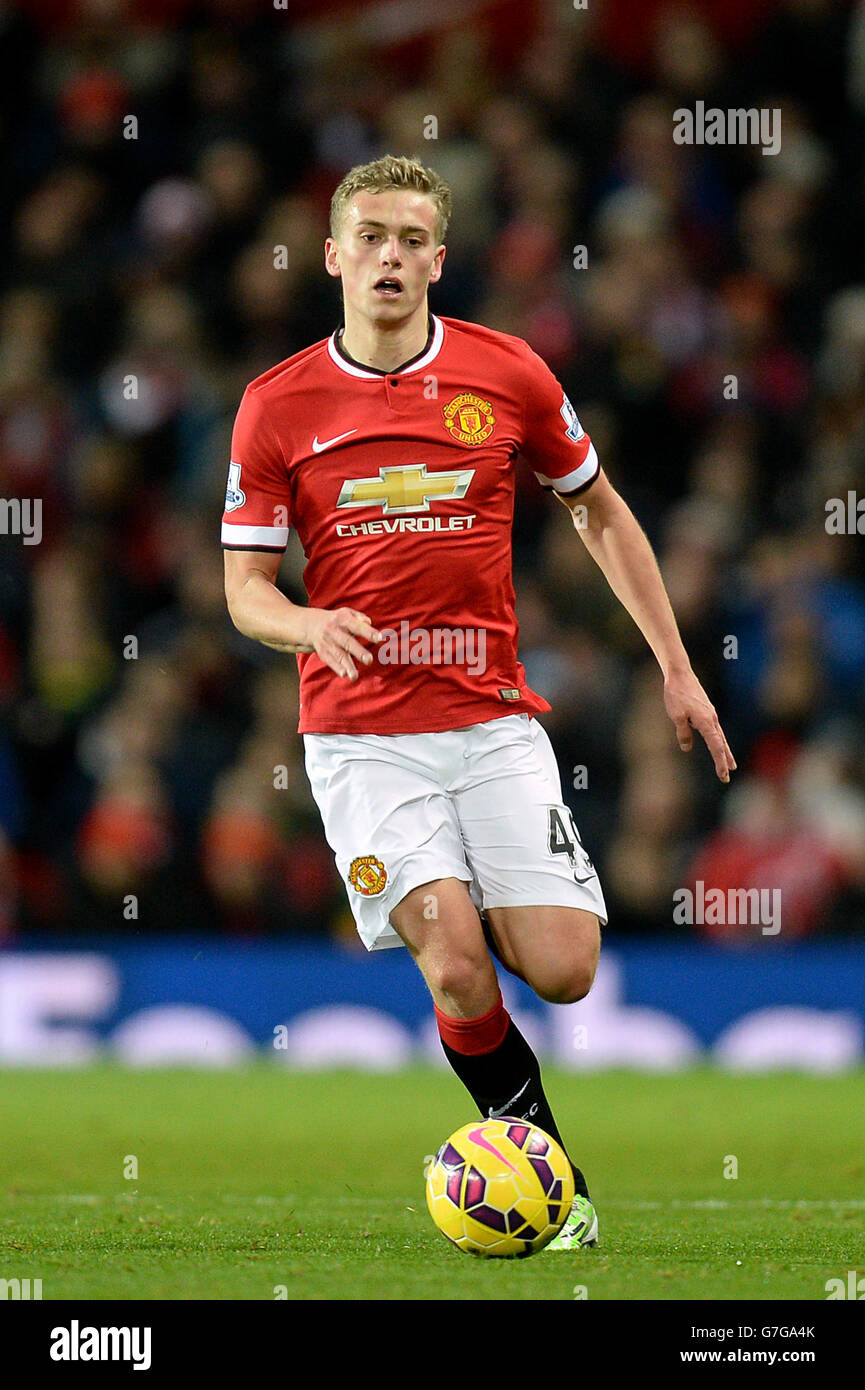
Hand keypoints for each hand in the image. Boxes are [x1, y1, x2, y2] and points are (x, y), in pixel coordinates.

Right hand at [301, 607, 382, 680]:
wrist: (311, 625)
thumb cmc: (337, 620)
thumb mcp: (347, 613)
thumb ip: (359, 618)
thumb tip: (369, 623)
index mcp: (343, 619)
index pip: (357, 626)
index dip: (368, 632)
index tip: (380, 638)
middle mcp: (334, 631)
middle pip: (347, 642)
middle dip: (358, 652)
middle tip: (369, 660)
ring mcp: (327, 643)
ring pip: (338, 655)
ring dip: (347, 666)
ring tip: (355, 677)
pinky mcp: (323, 652)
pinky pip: (330, 661)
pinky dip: (337, 668)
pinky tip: (345, 675)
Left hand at [663, 667, 736, 782]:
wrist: (680, 675)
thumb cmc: (677, 695)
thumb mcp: (676, 716)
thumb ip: (683, 733)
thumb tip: (687, 747)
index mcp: (706, 722)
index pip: (716, 747)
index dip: (720, 762)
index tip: (723, 775)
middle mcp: (712, 719)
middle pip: (722, 744)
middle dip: (725, 761)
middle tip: (727, 776)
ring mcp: (710, 715)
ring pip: (720, 737)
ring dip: (724, 751)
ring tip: (730, 764)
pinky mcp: (706, 711)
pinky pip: (714, 729)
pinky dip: (718, 740)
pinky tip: (716, 743)